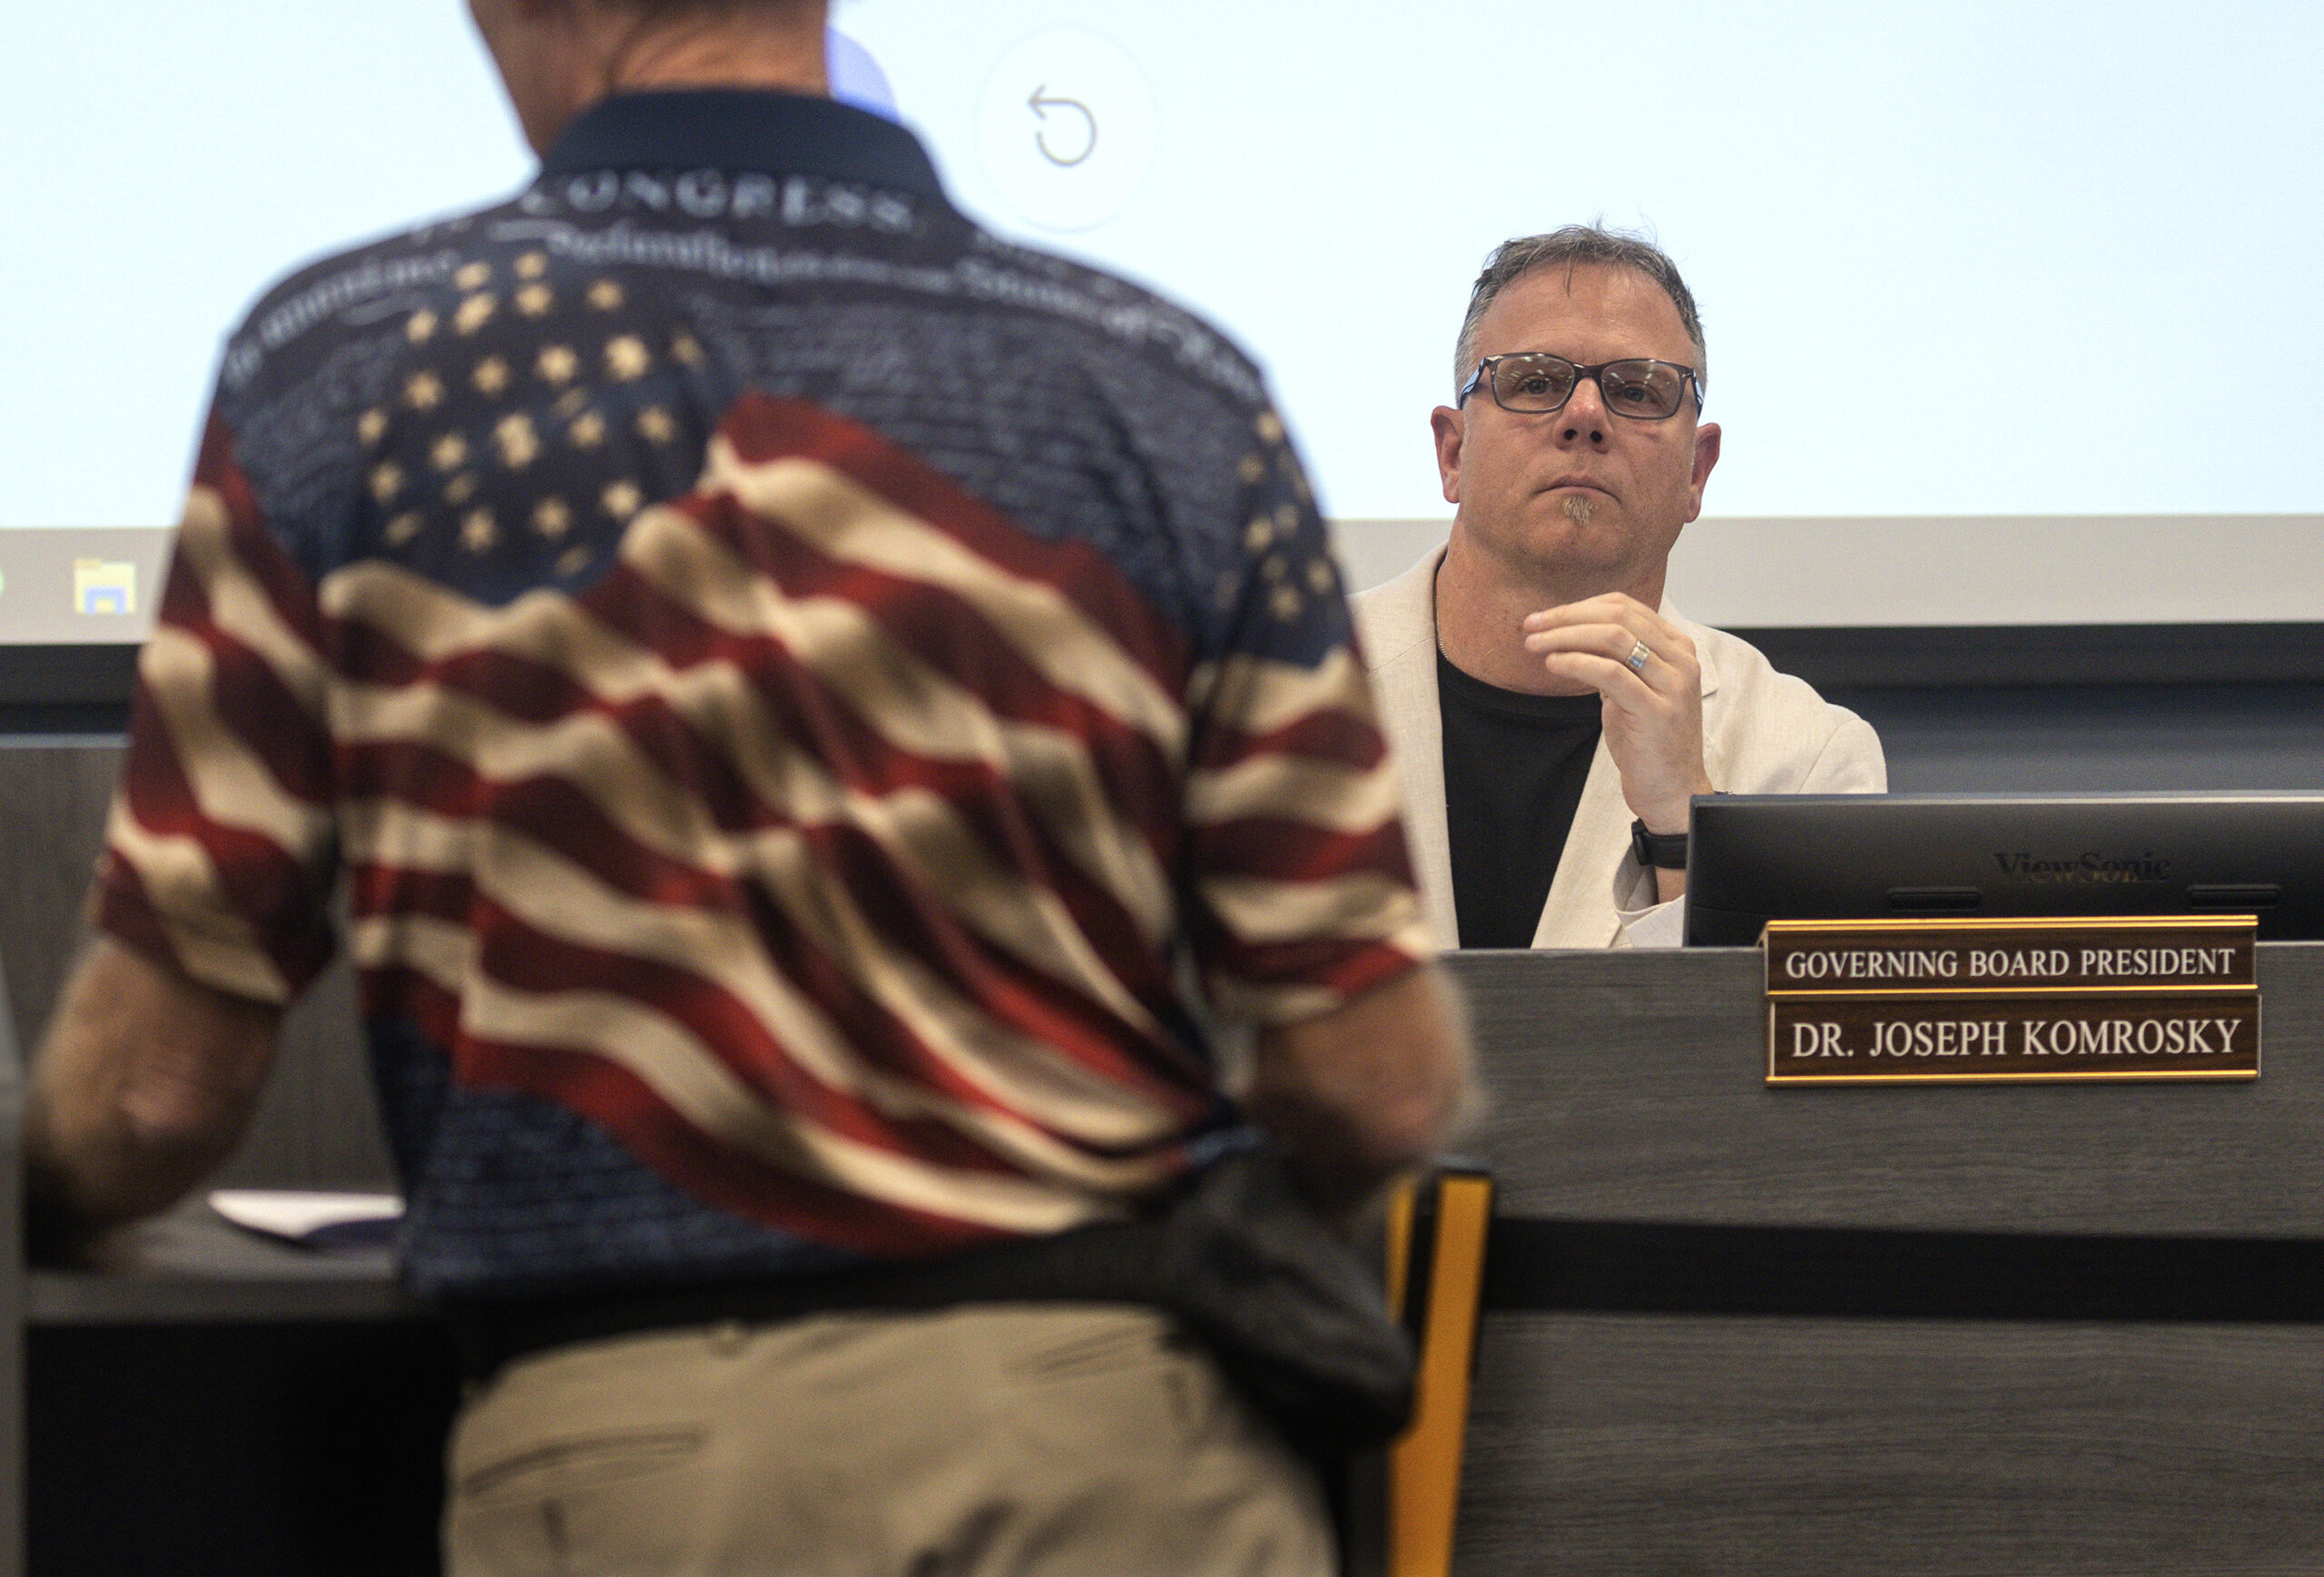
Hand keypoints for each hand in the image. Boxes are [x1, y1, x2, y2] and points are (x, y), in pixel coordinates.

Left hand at [1521, 593, 1713, 840]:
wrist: (1672, 790)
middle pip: (1617, 617)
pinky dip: (1576, 663)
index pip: (1624, 607)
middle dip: (1567, 617)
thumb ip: (1612, 659)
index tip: (1543, 618)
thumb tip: (1567, 632)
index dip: (1578, 607)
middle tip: (1531, 626)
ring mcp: (1672, 684)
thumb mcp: (1630, 688)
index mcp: (1677, 647)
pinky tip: (1554, 665)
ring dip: (1566, 637)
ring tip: (1535, 645)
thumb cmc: (1647, 740)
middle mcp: (1681, 659)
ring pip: (1614, 639)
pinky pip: (1610, 673)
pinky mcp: (1656, 710)